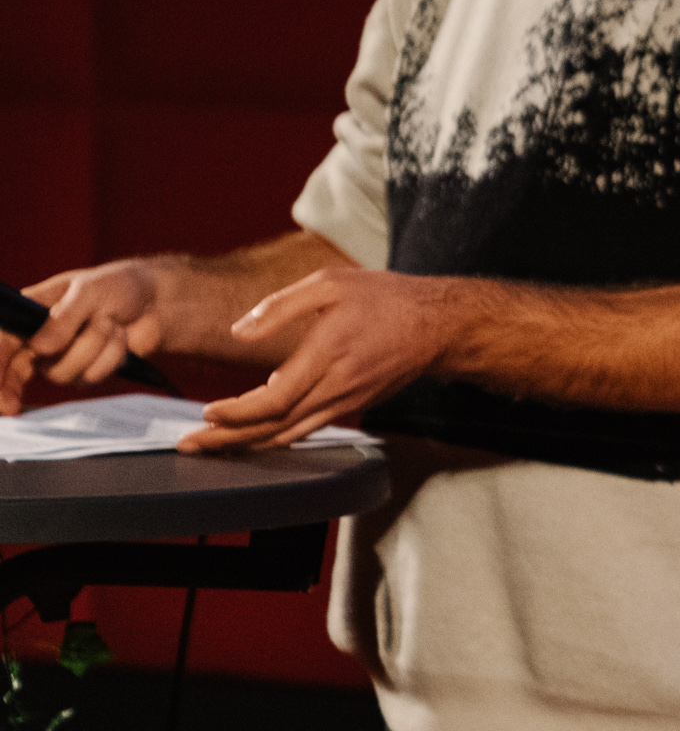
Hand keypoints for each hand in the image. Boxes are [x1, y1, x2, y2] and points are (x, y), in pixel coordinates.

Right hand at [1, 262, 167, 414]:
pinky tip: (120, 337)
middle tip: (12, 407)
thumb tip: (41, 347)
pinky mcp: (87, 371)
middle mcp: (40, 340)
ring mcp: (63, 358)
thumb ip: (64, 317)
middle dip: (12, 390)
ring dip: (93, 347)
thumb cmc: (115, 287)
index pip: (2, 344)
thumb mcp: (88, 290)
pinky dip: (111, 355)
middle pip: (15, 373)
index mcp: (31, 314)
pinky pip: (93, 375)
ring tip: (109, 322)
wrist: (154, 301)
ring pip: (63, 373)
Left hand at [178, 268, 455, 450]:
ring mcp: (347, 401)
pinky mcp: (352, 405)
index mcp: (329, 354)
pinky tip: (254, 437)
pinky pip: (307, 430)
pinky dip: (275, 438)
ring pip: (290, 435)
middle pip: (275, 426)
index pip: (275, 400)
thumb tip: (239, 333)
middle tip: (190, 444)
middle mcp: (338, 387)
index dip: (237, 413)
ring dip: (247, 445)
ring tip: (212, 447)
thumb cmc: (385, 298)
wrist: (438, 324)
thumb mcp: (331, 283)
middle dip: (228, 439)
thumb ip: (280, 306)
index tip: (206, 411)